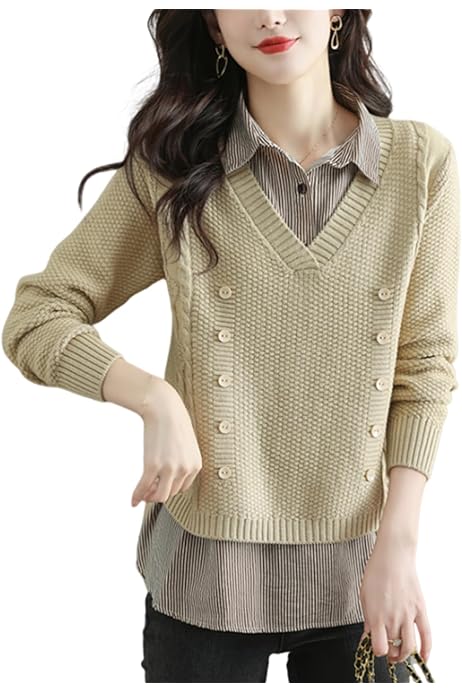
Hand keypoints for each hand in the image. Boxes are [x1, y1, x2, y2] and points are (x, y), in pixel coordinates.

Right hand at [131, 379, 202, 505]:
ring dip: (148, 498)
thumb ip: (183, 461)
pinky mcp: (153, 465)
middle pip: (170, 493)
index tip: (160, 486)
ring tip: (141, 494)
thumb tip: (171, 476)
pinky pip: (144, 487)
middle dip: (157, 493)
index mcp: (196, 465)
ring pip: (159, 496)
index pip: (182, 488)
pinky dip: (137, 496)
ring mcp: (169, 468)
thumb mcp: (186, 445)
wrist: (163, 407)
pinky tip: (132, 500)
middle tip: (147, 491)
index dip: (169, 488)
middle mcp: (185, 469)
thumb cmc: (174, 422)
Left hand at [359, 537, 431, 664]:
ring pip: (409, 646)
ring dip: (404, 655)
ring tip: (399, 652)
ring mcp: (408, 615)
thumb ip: (368, 619)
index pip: (379, 648)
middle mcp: (393, 618)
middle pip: (393, 647)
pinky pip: (426, 635)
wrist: (393, 555)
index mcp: (376, 615)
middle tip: (388, 648)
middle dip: (389, 652)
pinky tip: (423, 658)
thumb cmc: (376, 572)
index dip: (377, 650)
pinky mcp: (420, 609)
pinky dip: (426, 650)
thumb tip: (368, 637)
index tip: (375, 645)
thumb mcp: (364, 596)